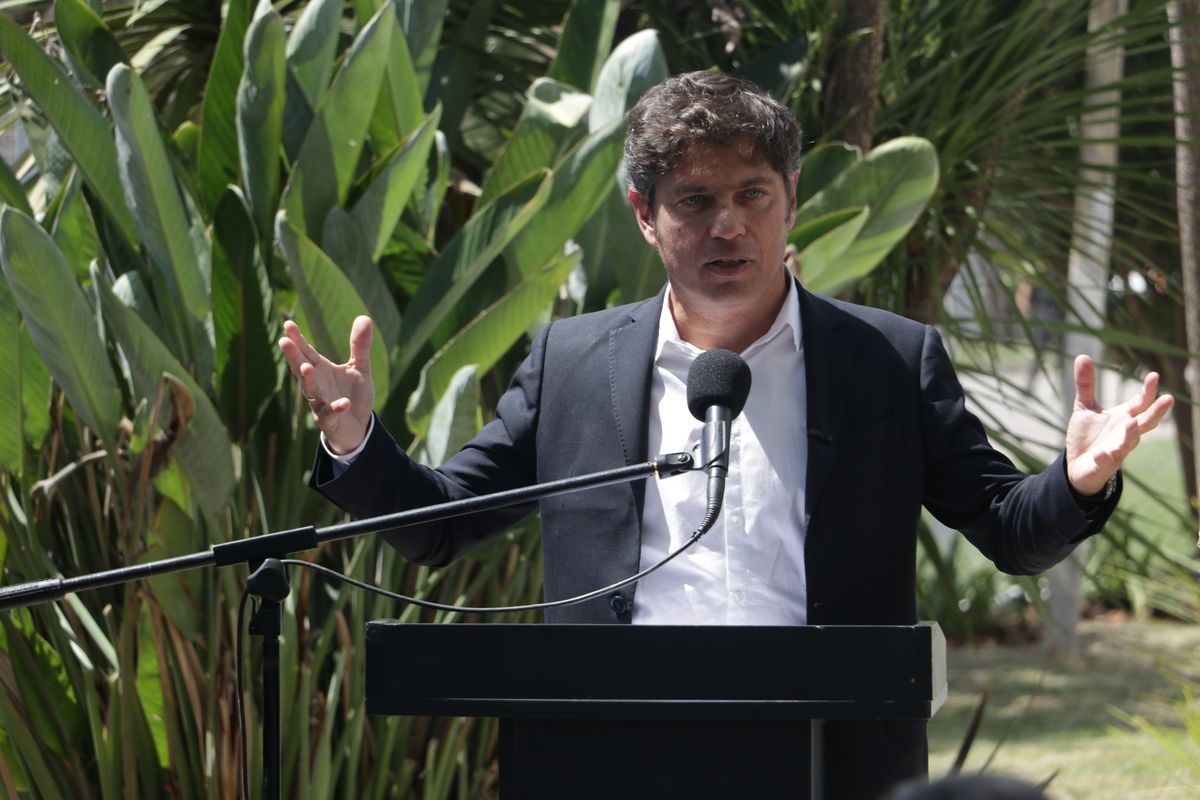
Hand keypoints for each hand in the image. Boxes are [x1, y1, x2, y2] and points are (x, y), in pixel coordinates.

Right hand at [278, 315, 374, 454]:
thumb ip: (360, 346)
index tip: (288, 324)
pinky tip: (344, 402)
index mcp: (321, 370)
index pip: (307, 352)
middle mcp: (317, 385)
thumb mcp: (359, 368)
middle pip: (302, 368)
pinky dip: (336, 408)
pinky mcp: (329, 421)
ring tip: (306, 368)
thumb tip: (364, 317)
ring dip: (307, 381)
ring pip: (310, 392)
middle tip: (283, 341)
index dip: (298, 340)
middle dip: (294, 356)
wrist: (359, 428)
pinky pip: (330, 414)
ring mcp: (320, 404)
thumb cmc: (353, 396)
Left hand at [1065, 354, 1173, 495]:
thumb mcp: (1084, 407)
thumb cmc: (1087, 436)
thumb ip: (1086, 384)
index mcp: (1124, 418)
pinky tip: (1102, 453)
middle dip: (1156, 411)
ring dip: (1131, 433)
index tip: (1154, 375)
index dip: (1148, 391)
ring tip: (1131, 423)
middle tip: (1168, 398)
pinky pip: (1106, 461)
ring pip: (1129, 442)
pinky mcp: (1103, 465)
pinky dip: (1105, 457)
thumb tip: (1082, 355)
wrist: (1076, 465)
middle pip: (1146, 422)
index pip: (1140, 403)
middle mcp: (1125, 433)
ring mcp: (1117, 450)